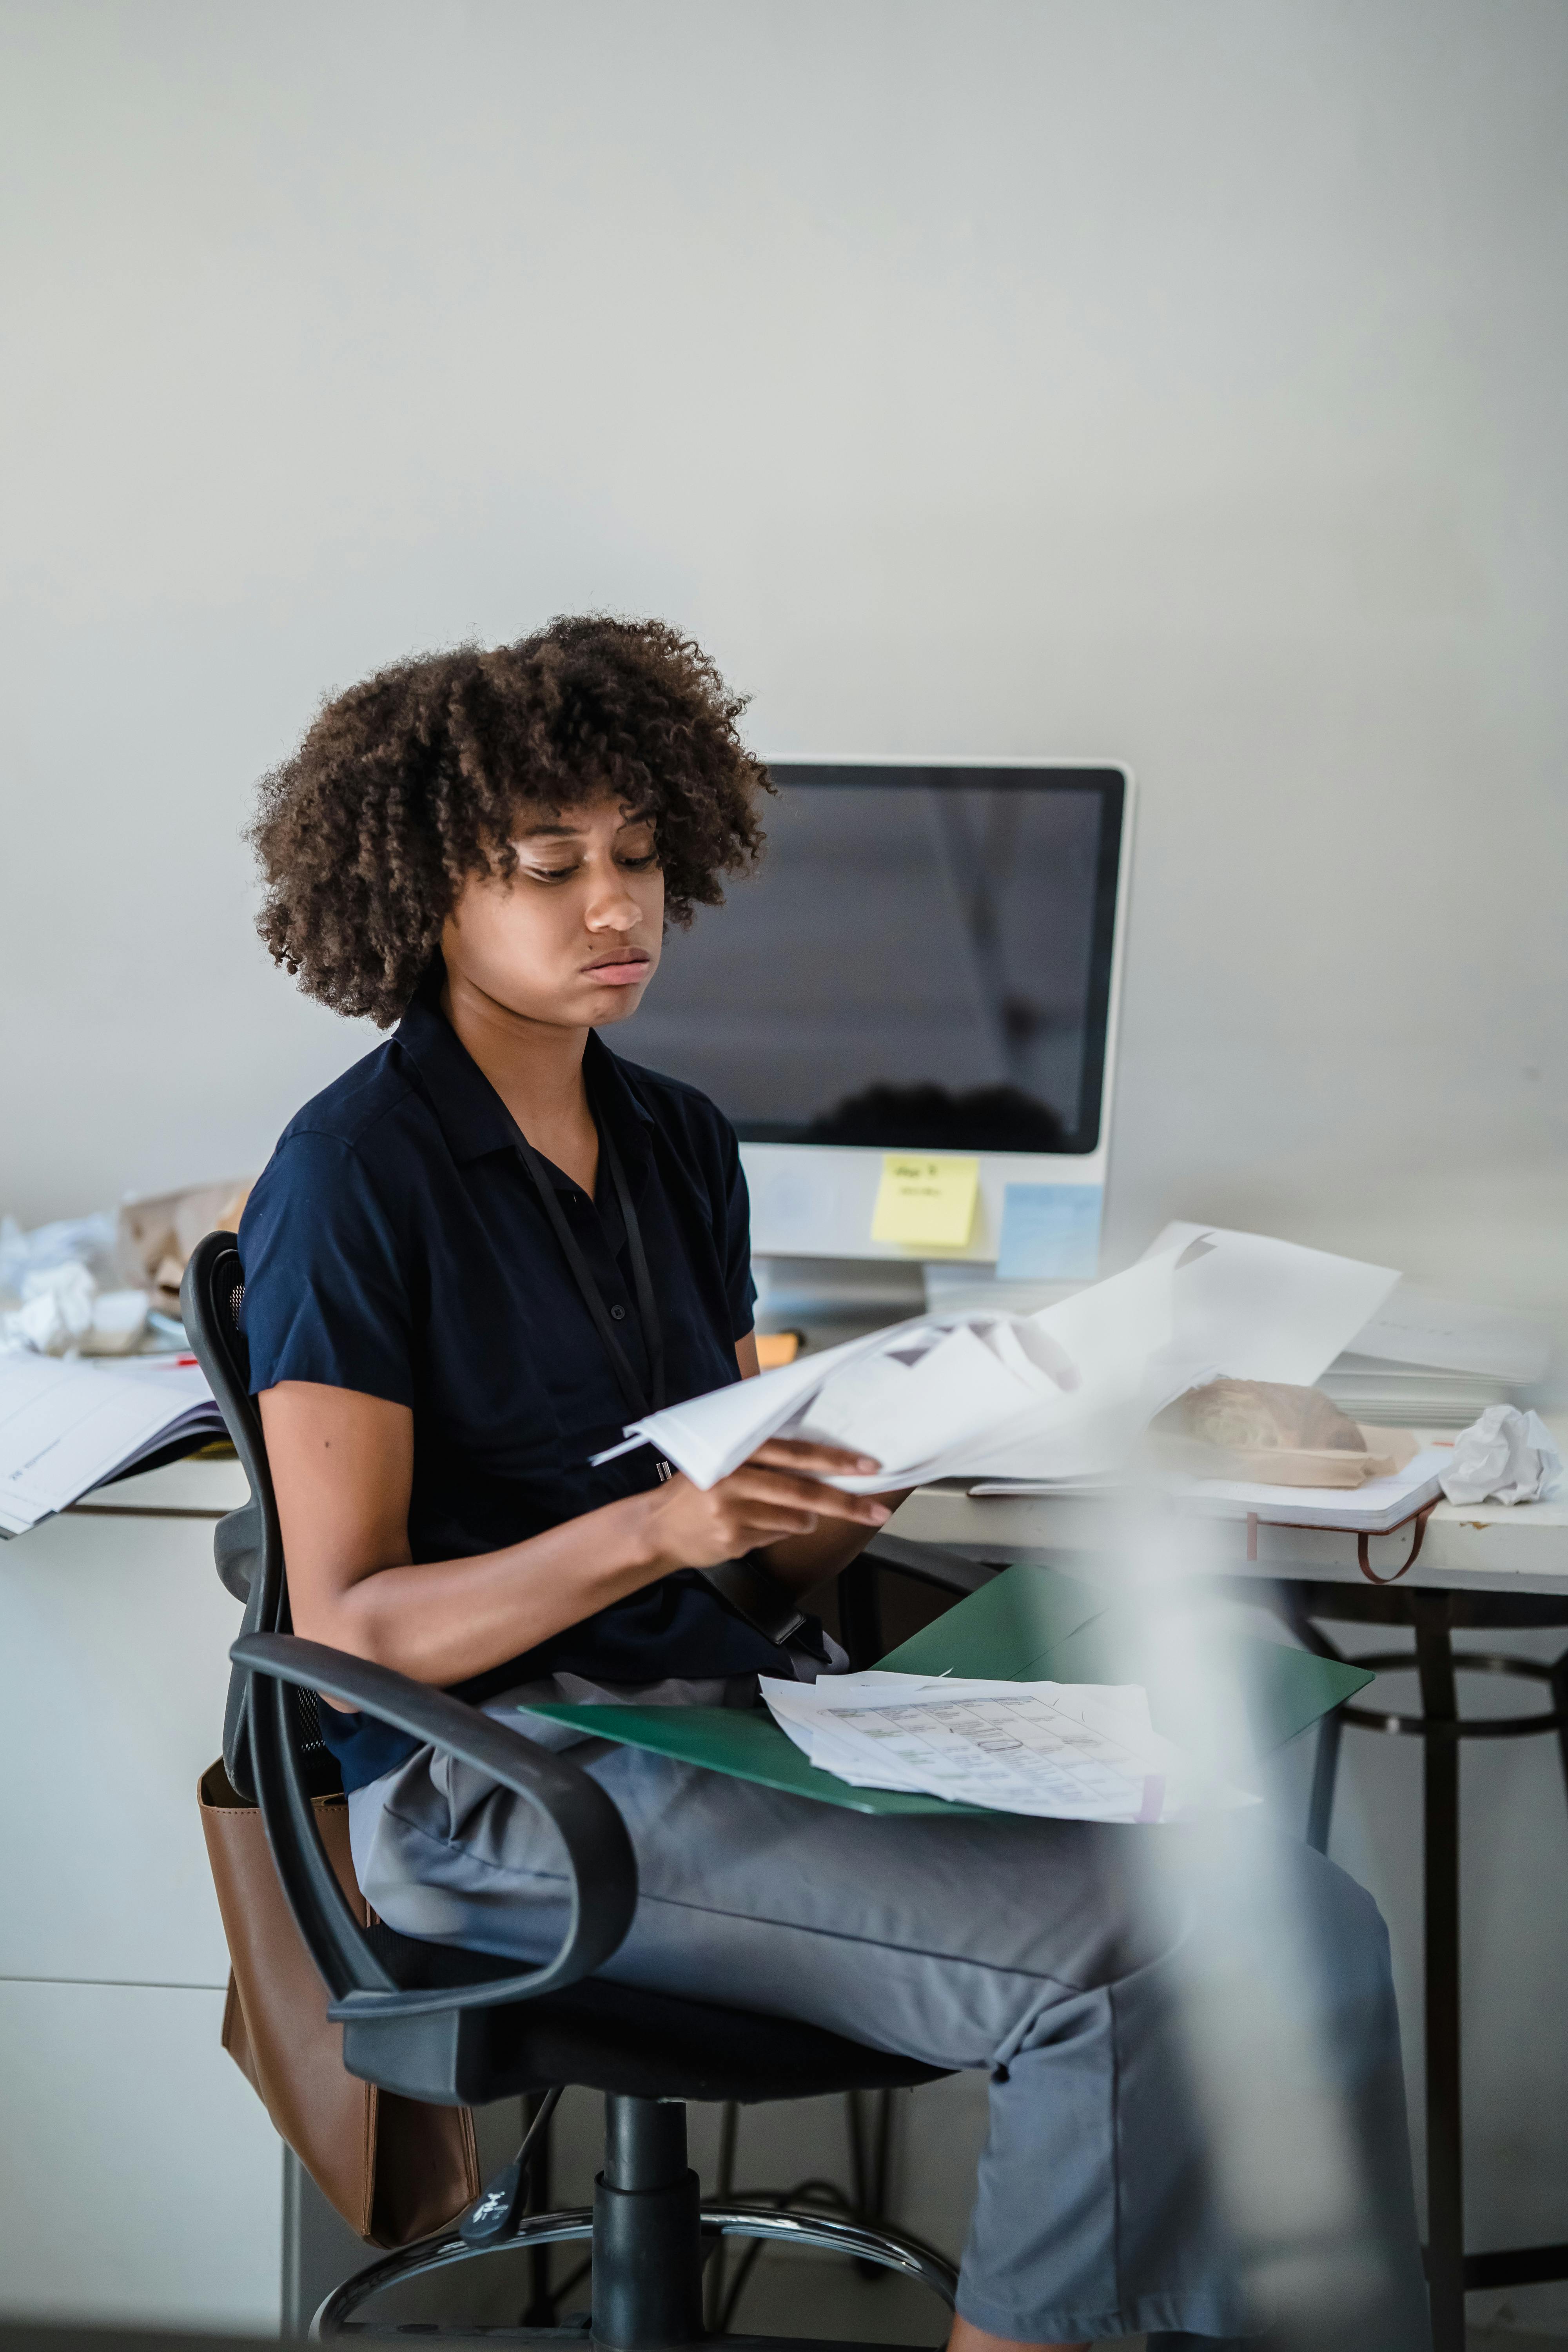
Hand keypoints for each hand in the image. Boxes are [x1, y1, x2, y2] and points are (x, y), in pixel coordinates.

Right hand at [639, 1438, 891, 1574]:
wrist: (656, 1529)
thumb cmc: (697, 1489)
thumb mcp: (723, 1459)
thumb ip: (764, 1458)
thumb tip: (819, 1465)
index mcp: (736, 1452)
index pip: (795, 1454)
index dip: (834, 1460)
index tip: (867, 1467)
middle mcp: (735, 1481)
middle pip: (803, 1493)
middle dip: (845, 1503)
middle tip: (876, 1510)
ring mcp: (734, 1514)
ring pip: (794, 1520)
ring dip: (806, 1520)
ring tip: (791, 1515)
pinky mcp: (734, 1542)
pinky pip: (776, 1537)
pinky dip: (778, 1533)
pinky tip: (753, 1527)